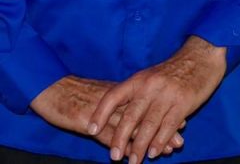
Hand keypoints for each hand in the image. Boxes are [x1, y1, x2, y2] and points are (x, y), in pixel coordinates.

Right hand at [30, 76, 180, 152]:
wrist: (52, 88)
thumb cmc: (79, 92)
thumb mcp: (106, 93)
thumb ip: (125, 100)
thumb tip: (145, 107)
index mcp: (124, 91)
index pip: (151, 104)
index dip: (167, 115)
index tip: (184, 125)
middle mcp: (117, 100)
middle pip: (145, 116)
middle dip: (163, 130)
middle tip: (178, 143)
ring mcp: (103, 110)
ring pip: (130, 127)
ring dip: (147, 141)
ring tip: (162, 153)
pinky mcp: (88, 121)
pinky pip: (108, 135)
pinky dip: (122, 145)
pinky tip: (132, 154)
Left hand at [89, 36, 225, 162]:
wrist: (203, 56)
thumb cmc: (175, 70)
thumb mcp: (152, 76)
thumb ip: (138, 94)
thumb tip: (120, 117)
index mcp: (139, 79)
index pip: (113, 96)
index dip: (100, 114)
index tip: (91, 131)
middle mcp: (150, 87)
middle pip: (130, 116)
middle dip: (120, 139)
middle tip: (114, 157)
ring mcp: (167, 95)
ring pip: (149, 125)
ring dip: (140, 147)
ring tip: (134, 161)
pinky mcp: (184, 102)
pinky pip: (169, 126)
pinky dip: (160, 141)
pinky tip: (154, 152)